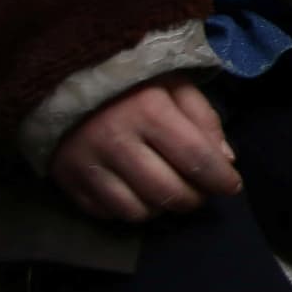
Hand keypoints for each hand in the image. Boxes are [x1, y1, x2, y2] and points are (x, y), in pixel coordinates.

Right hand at [49, 76, 239, 221]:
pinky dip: (128, 209)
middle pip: (169, 192)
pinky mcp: (67, 180)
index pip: (196, 158)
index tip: (232, 185)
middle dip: (194, 198)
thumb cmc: (128, 80)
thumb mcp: (172, 83)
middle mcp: (116, 140)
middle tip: (200, 190)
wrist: (59, 78)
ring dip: (161, 207)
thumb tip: (226, 161)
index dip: (220, 179)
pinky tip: (136, 192)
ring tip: (167, 190)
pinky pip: (107, 213)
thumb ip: (203, 117)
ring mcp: (87, 163)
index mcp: (148, 110)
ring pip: (138, 211)